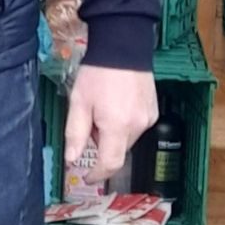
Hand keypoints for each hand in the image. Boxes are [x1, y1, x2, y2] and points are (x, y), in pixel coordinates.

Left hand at [64, 65, 159, 185]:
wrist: (123, 46)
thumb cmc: (97, 74)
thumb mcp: (79, 102)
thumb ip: (75, 134)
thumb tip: (71, 161)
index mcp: (117, 126)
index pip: (109, 164)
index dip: (98, 175)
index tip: (87, 178)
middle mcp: (137, 127)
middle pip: (117, 150)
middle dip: (101, 144)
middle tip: (90, 120)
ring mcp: (148, 119)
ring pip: (127, 139)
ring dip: (113, 133)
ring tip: (103, 107)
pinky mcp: (154, 111)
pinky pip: (136, 127)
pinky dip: (124, 124)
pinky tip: (117, 104)